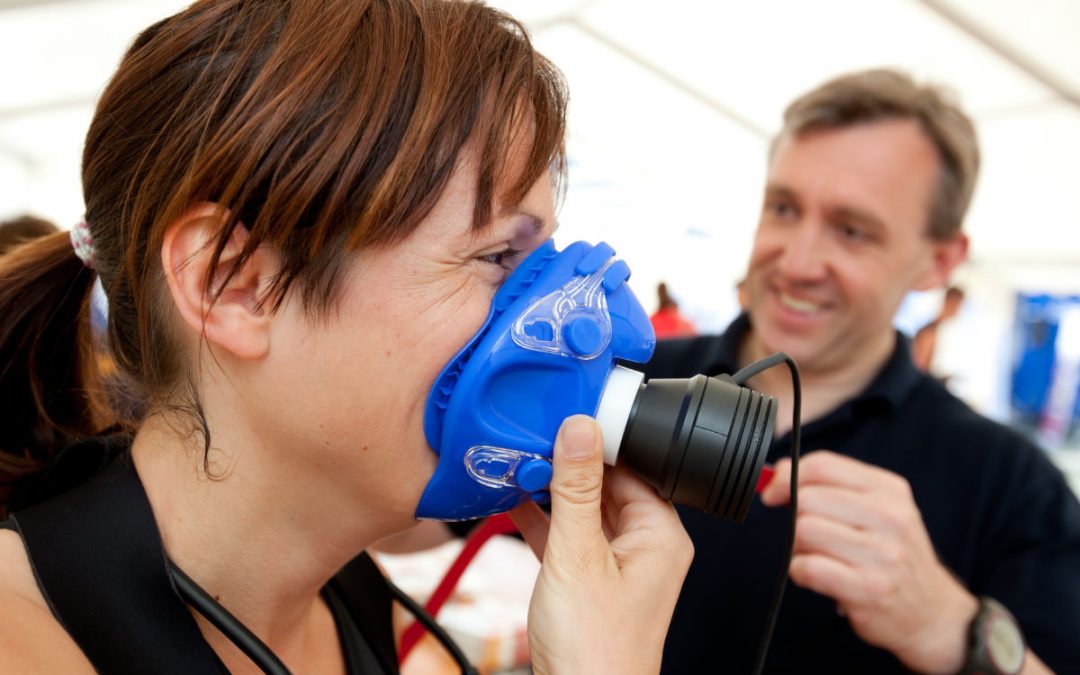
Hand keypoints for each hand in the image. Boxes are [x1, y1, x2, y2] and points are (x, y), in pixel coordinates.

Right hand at [510, 415, 692, 674]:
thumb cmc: (595, 650)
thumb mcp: (577, 556)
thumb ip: (575, 490)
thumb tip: (581, 429)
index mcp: (659, 536)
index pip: (632, 467)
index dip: (599, 440)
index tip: (564, 414)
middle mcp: (644, 546)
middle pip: (607, 485)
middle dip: (569, 463)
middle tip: (532, 436)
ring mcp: (616, 565)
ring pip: (583, 510)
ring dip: (552, 490)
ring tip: (517, 463)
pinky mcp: (589, 582)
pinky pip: (567, 537)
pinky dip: (542, 520)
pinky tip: (514, 501)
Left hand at [760, 451, 977, 673]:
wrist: (933, 613)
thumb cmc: (895, 556)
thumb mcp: (880, 510)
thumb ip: (832, 486)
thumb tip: (779, 472)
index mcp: (889, 490)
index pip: (824, 465)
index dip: (787, 475)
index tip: (774, 491)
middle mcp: (889, 517)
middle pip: (808, 498)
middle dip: (795, 516)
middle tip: (808, 535)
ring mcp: (881, 554)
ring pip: (804, 531)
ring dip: (797, 546)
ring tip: (819, 556)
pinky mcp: (867, 588)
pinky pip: (808, 567)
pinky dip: (800, 571)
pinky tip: (817, 575)